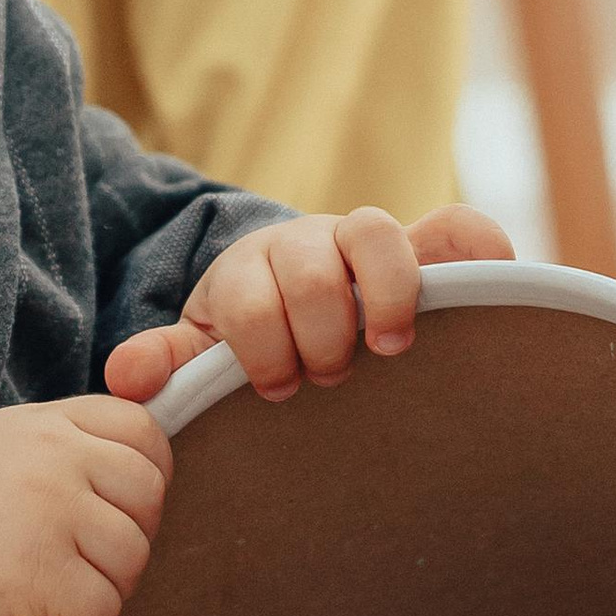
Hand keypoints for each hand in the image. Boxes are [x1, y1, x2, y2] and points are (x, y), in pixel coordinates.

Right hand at [0, 396, 173, 615]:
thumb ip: (58, 447)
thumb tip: (125, 474)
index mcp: (45, 422)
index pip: (142, 430)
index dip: (147, 475)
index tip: (119, 508)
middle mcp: (54, 456)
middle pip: (149, 496)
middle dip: (127, 539)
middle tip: (81, 561)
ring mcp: (50, 512)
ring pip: (133, 558)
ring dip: (100, 588)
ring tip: (48, 591)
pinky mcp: (39, 572)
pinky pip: (102, 610)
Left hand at [103, 204, 515, 407]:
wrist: (296, 296)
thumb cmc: (253, 336)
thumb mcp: (206, 348)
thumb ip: (171, 363)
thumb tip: (126, 379)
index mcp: (250, 269)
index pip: (247, 295)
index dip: (259, 343)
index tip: (275, 386)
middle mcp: (310, 243)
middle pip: (310, 268)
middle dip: (316, 332)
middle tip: (324, 375)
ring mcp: (369, 241)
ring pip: (378, 234)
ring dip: (384, 293)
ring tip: (387, 346)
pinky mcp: (425, 252)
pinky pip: (459, 229)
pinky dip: (477, 249)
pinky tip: (488, 284)